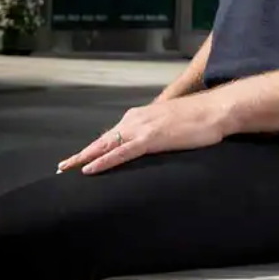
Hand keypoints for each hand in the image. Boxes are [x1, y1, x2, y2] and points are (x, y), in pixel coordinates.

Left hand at [58, 94, 230, 175]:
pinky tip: (89, 170)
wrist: (217, 109)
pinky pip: (121, 153)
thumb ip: (159, 130)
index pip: (112, 134)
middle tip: (61, 167)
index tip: (79, 158)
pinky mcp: (150, 139)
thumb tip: (155, 140)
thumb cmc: (202, 117)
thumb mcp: (174, 122)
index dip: (94, 147)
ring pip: (105, 146)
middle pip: (102, 140)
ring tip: (66, 170)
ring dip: (84, 158)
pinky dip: (103, 162)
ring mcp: (142, 128)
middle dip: (81, 153)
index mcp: (141, 115)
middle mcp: (136, 119)